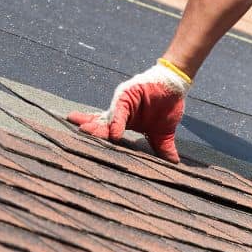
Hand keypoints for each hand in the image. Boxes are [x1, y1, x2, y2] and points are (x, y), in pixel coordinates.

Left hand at [67, 61, 190, 162]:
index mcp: (126, 122)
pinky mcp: (128, 95)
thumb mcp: (163, 133)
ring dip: (96, 126)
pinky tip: (114, 134)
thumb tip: (174, 164)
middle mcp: (121, 113)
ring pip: (107, 117)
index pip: (107, 131)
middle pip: (102, 124)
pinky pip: (120, 110)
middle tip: (76, 138)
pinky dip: (117, 122)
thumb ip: (163, 147)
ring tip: (85, 132)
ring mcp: (123, 103)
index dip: (97, 137)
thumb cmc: (167, 106)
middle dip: (89, 130)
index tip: (84, 146)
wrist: (175, 88)